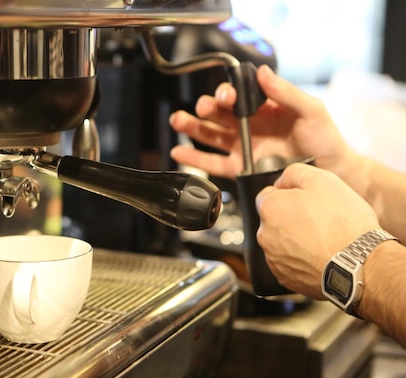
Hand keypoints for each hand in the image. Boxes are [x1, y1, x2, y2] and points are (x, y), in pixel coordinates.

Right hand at [169, 65, 354, 178]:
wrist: (332, 172)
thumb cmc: (325, 139)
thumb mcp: (311, 110)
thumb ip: (285, 92)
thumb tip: (263, 72)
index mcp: (263, 108)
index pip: (238, 96)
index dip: (228, 93)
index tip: (227, 96)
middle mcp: (249, 126)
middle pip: (218, 114)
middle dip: (206, 107)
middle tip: (203, 107)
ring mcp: (242, 148)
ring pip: (210, 135)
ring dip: (192, 127)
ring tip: (178, 120)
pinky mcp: (239, 169)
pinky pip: (212, 163)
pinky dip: (194, 159)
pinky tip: (180, 152)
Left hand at [255, 163, 379, 298]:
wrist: (359, 263)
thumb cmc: (343, 224)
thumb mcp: (321, 179)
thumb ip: (294, 173)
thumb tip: (282, 181)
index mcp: (270, 208)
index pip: (268, 195)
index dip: (288, 195)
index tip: (305, 200)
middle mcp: (265, 235)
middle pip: (275, 220)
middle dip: (291, 218)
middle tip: (319, 219)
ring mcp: (273, 259)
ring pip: (282, 242)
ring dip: (296, 239)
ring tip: (323, 238)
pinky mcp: (284, 277)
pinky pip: (289, 263)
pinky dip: (301, 259)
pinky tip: (320, 254)